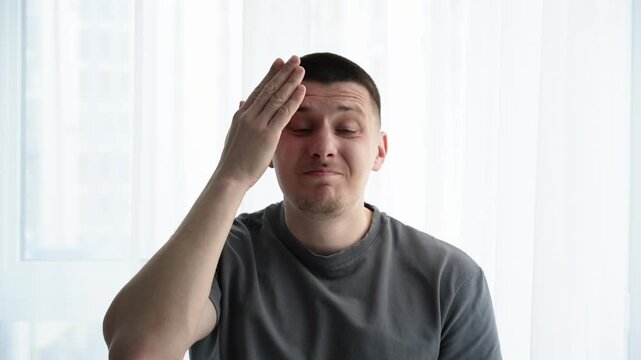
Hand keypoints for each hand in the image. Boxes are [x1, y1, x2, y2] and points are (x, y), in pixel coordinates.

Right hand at [213, 56, 305, 189]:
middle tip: (294, 58)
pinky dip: (293, 100)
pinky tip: (302, 89)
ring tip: (301, 68)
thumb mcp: (235, 136)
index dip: (270, 75)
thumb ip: (241, 119)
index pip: (259, 90)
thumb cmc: (234, 162)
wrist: (230, 177)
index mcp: (241, 115)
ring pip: (277, 97)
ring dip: (290, 81)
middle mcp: (248, 115)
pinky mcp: (267, 134)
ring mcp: (257, 124)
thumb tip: (241, 105)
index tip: (280, 63)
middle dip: (282, 72)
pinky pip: (283, 113)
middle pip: (268, 88)